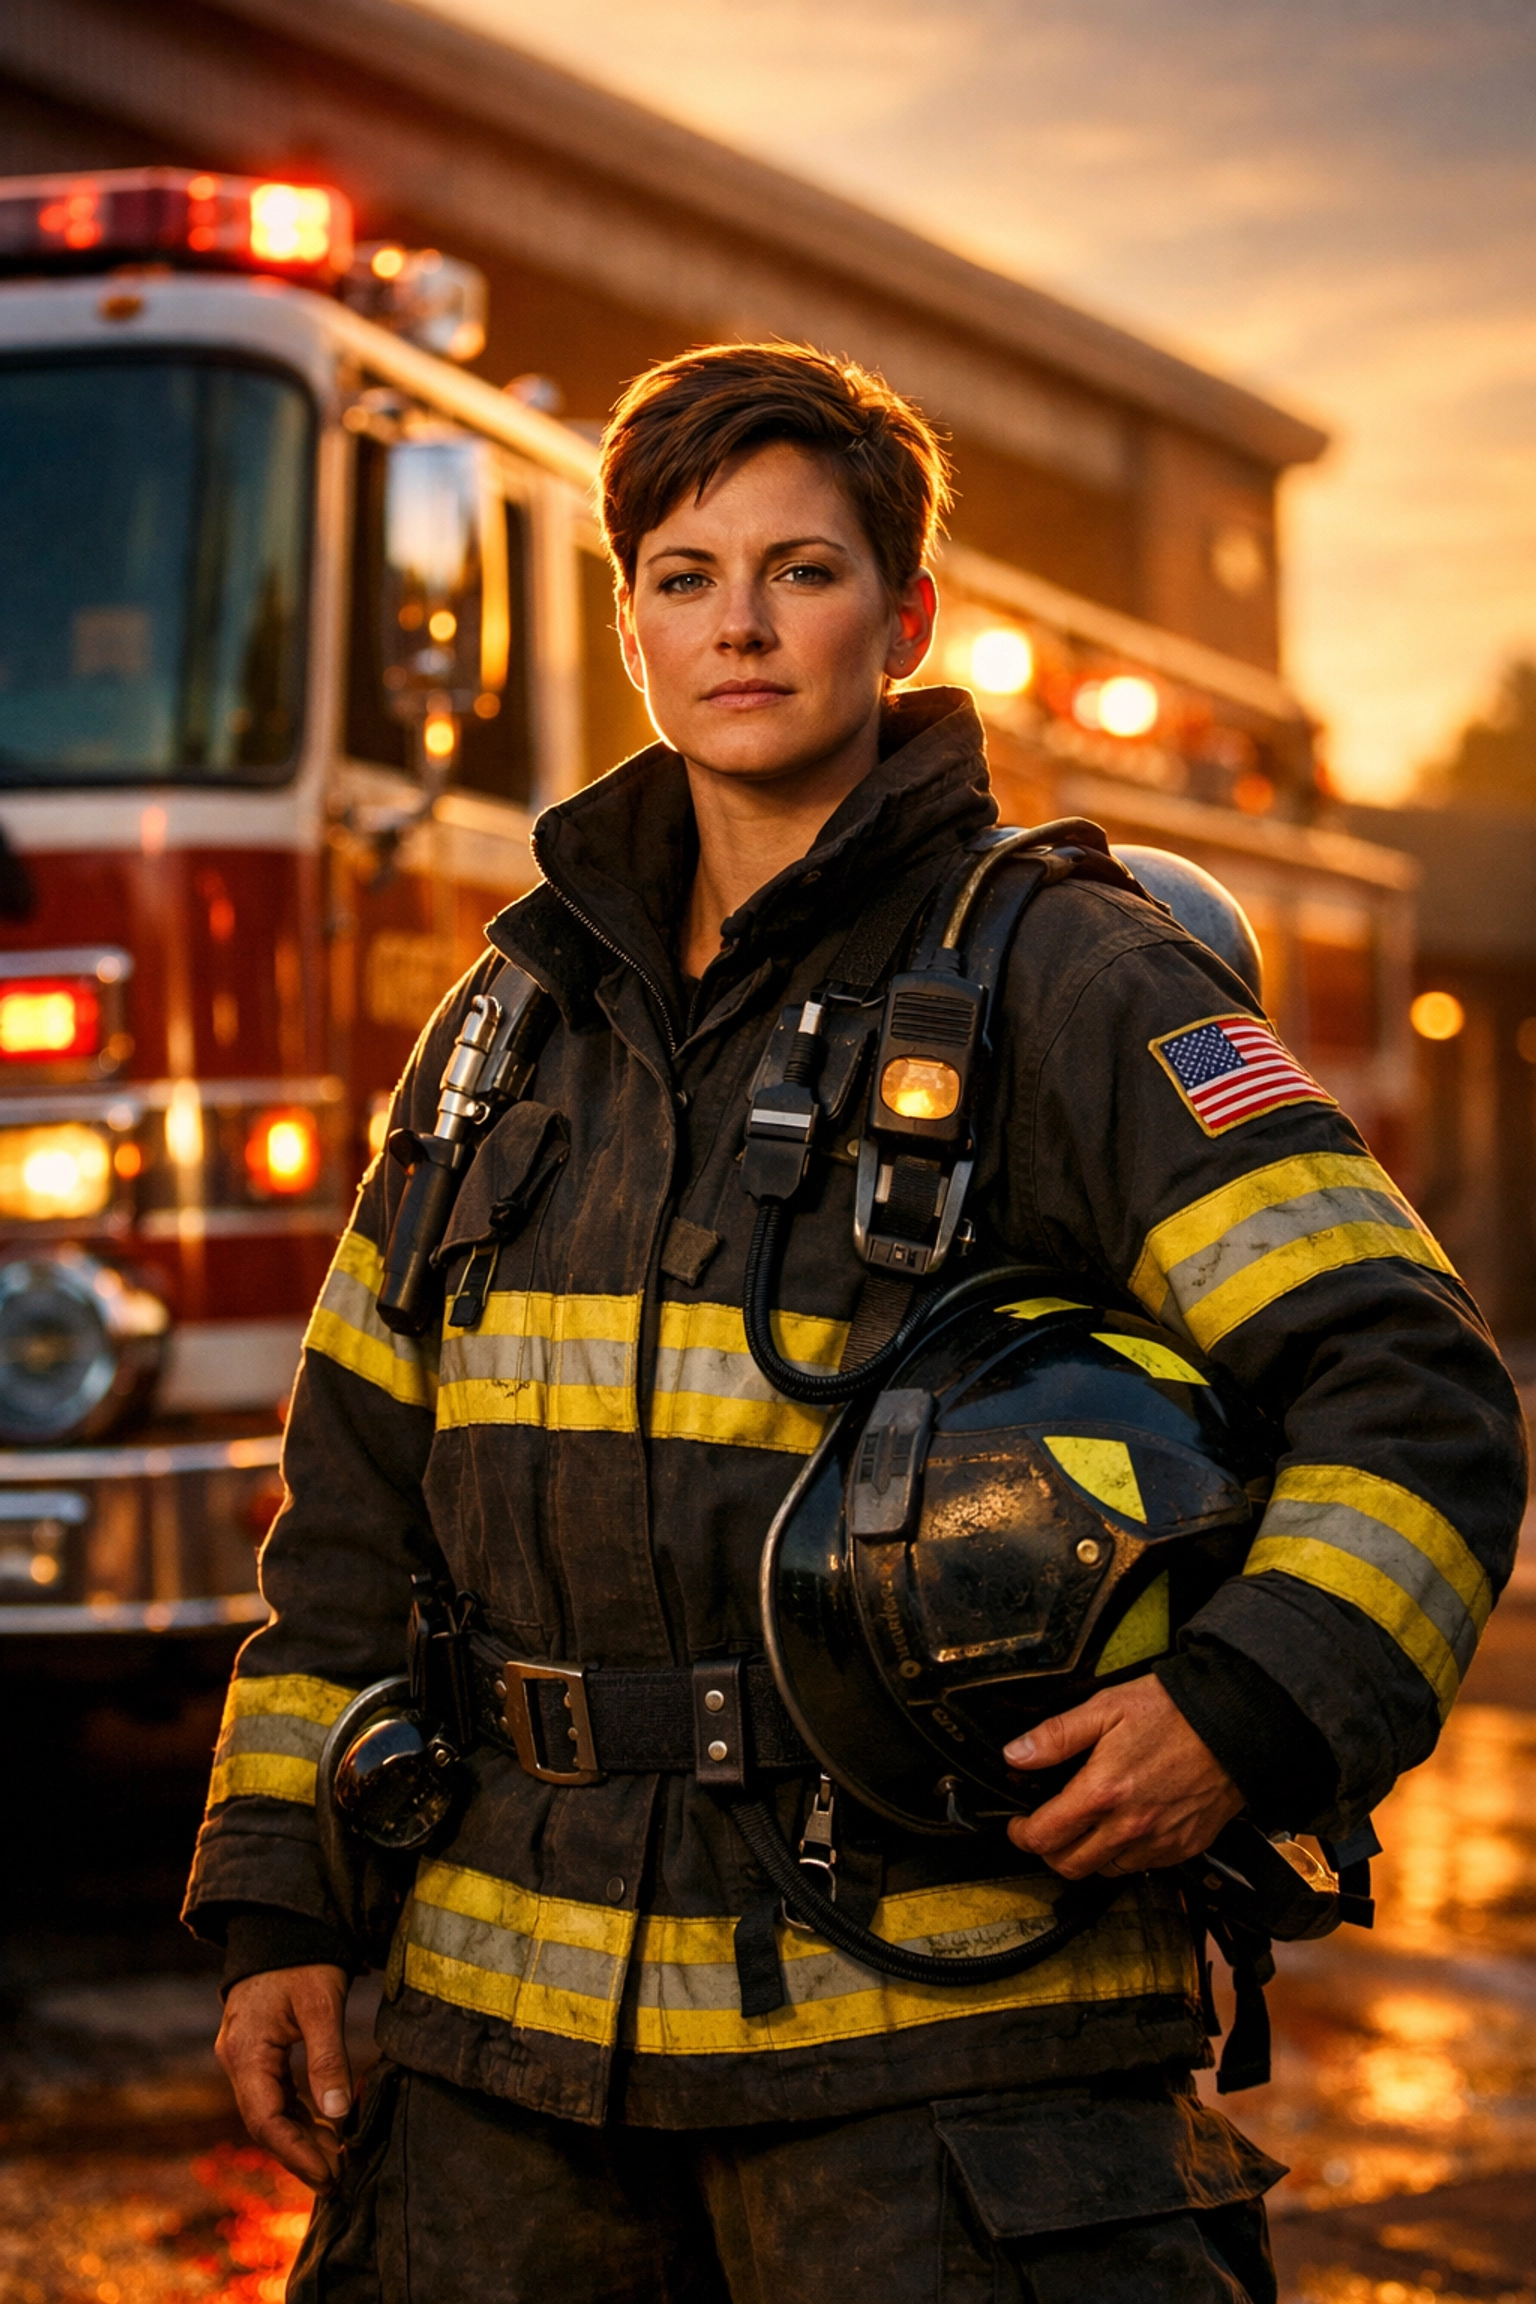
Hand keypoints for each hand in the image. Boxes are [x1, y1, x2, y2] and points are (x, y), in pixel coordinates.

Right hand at [216, 1963, 351, 2188]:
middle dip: (301, 2154)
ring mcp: (244, 2057)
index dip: (296, 2153)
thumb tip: (340, 2113)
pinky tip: (326, 2128)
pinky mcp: (258, 2052)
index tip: (328, 2175)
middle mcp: (237, 2060)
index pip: (266, 2120)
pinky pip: (275, 2095)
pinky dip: (299, 2115)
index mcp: (246, 2052)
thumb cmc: (302, 1959)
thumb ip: (328, 2058)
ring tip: (338, 2161)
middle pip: (265, 2123)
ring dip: (302, 2137)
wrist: (281, 1924)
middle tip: (338, 2179)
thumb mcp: (321, 2004)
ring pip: (270, 2112)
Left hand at [1003, 1675, 1242, 1878]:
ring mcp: (1158, 1842)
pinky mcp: (1182, 1848)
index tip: (1019, 1824)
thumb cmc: (1174, 1712)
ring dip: (1086, 1855)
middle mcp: (1129, 1826)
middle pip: (1069, 1865)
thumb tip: (1016, 1754)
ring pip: (1104, 1870)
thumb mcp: (1106, 1707)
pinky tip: (1124, 1827)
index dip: (1021, 1833)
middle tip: (1047, 1828)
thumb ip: (1056, 1735)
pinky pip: (1142, 1866)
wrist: (1234, 1726)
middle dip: (1048, 1851)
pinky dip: (1124, 1854)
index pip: (1044, 1837)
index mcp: (1103, 1792)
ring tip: (1085, 1827)